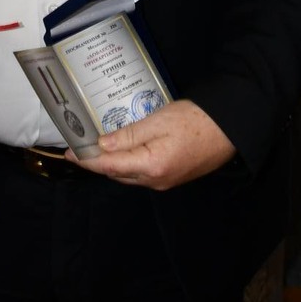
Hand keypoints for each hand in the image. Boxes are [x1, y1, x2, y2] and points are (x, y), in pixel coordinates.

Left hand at [80, 99, 235, 189]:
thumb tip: (101, 146)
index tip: (69, 152)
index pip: (109, 166)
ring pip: (129, 175)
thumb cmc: (196, 119)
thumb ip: (128, 135)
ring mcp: (165, 182)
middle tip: (80, 146)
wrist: (231, 128)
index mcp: (150, 167)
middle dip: (97, 163)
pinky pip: (142, 174)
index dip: (87, 160)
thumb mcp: (158, 121)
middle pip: (117, 174)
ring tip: (97, 148)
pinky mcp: (173, 177)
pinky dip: (128, 164)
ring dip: (112, 164)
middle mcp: (155, 181)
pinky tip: (123, 151)